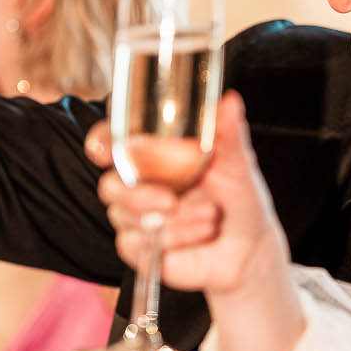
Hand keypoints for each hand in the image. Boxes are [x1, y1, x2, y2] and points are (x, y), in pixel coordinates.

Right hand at [92, 92, 291, 302]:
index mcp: (154, 153)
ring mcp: (136, 216)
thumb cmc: (238, 199)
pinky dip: (175, 238)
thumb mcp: (237, 163)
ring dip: (174, 220)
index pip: (112, 141)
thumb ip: (229, 134)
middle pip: (109, 185)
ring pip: (125, 217)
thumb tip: (231, 102)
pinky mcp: (138, 248)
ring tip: (210, 215)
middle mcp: (139, 183)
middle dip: (138, 195)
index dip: (101, 143)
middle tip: (172, 200)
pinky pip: (136, 244)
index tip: (105, 152)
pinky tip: (200, 233)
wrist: (249, 247)